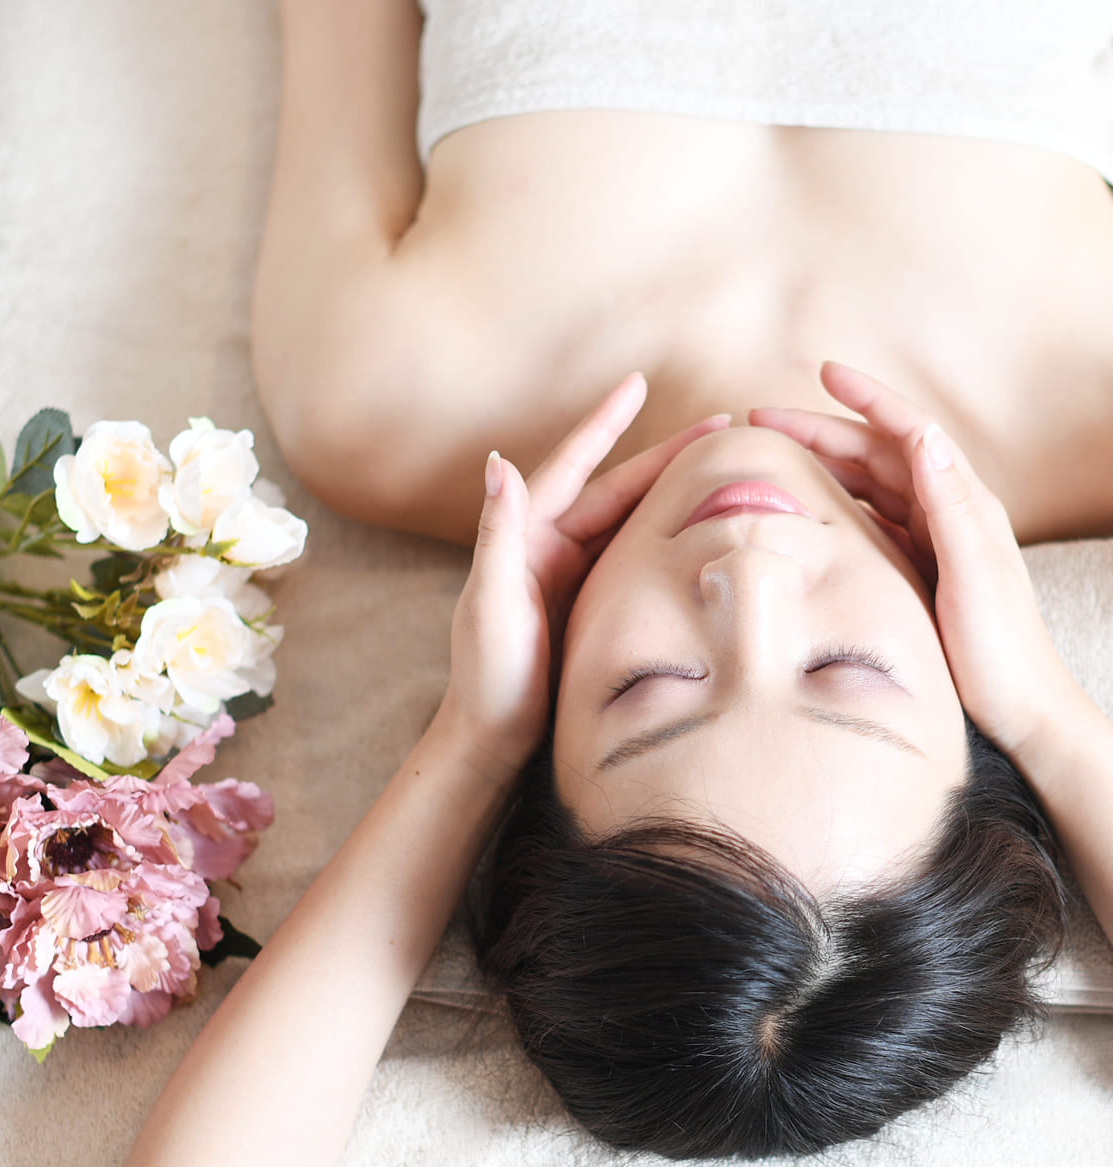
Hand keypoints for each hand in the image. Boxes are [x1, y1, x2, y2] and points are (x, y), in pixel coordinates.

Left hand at [441, 375, 729, 772]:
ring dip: (672, 492)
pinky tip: (702, 527)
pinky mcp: (592, 604)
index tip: (636, 384)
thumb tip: (498, 462)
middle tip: (721, 425)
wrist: (492, 737)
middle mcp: (549, 547)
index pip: (574, 468)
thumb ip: (496, 535)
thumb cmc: (486, 675)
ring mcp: (573, 576)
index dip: (604, 424)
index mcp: (526, 537)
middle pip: (617, 488)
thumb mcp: (489, 604)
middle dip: (665, 456)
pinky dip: (666, 537)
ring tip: (723, 467)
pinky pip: (635, 559)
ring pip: (631, 521)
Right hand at [749, 362, 1073, 759]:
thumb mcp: (975, 573)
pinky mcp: (916, 571)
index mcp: (963, 503)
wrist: (1022, 709)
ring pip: (866, 487)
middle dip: (820, 430)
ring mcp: (930, 542)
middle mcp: (946, 514)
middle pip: (876, 455)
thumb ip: (950, 505)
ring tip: (770, 457)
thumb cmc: (1002, 649)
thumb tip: (924, 437)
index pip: (909, 432)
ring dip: (821, 465)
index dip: (866, 399)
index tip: (824, 372)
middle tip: (762, 419)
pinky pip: (866, 525)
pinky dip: (831, 508)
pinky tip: (800, 512)